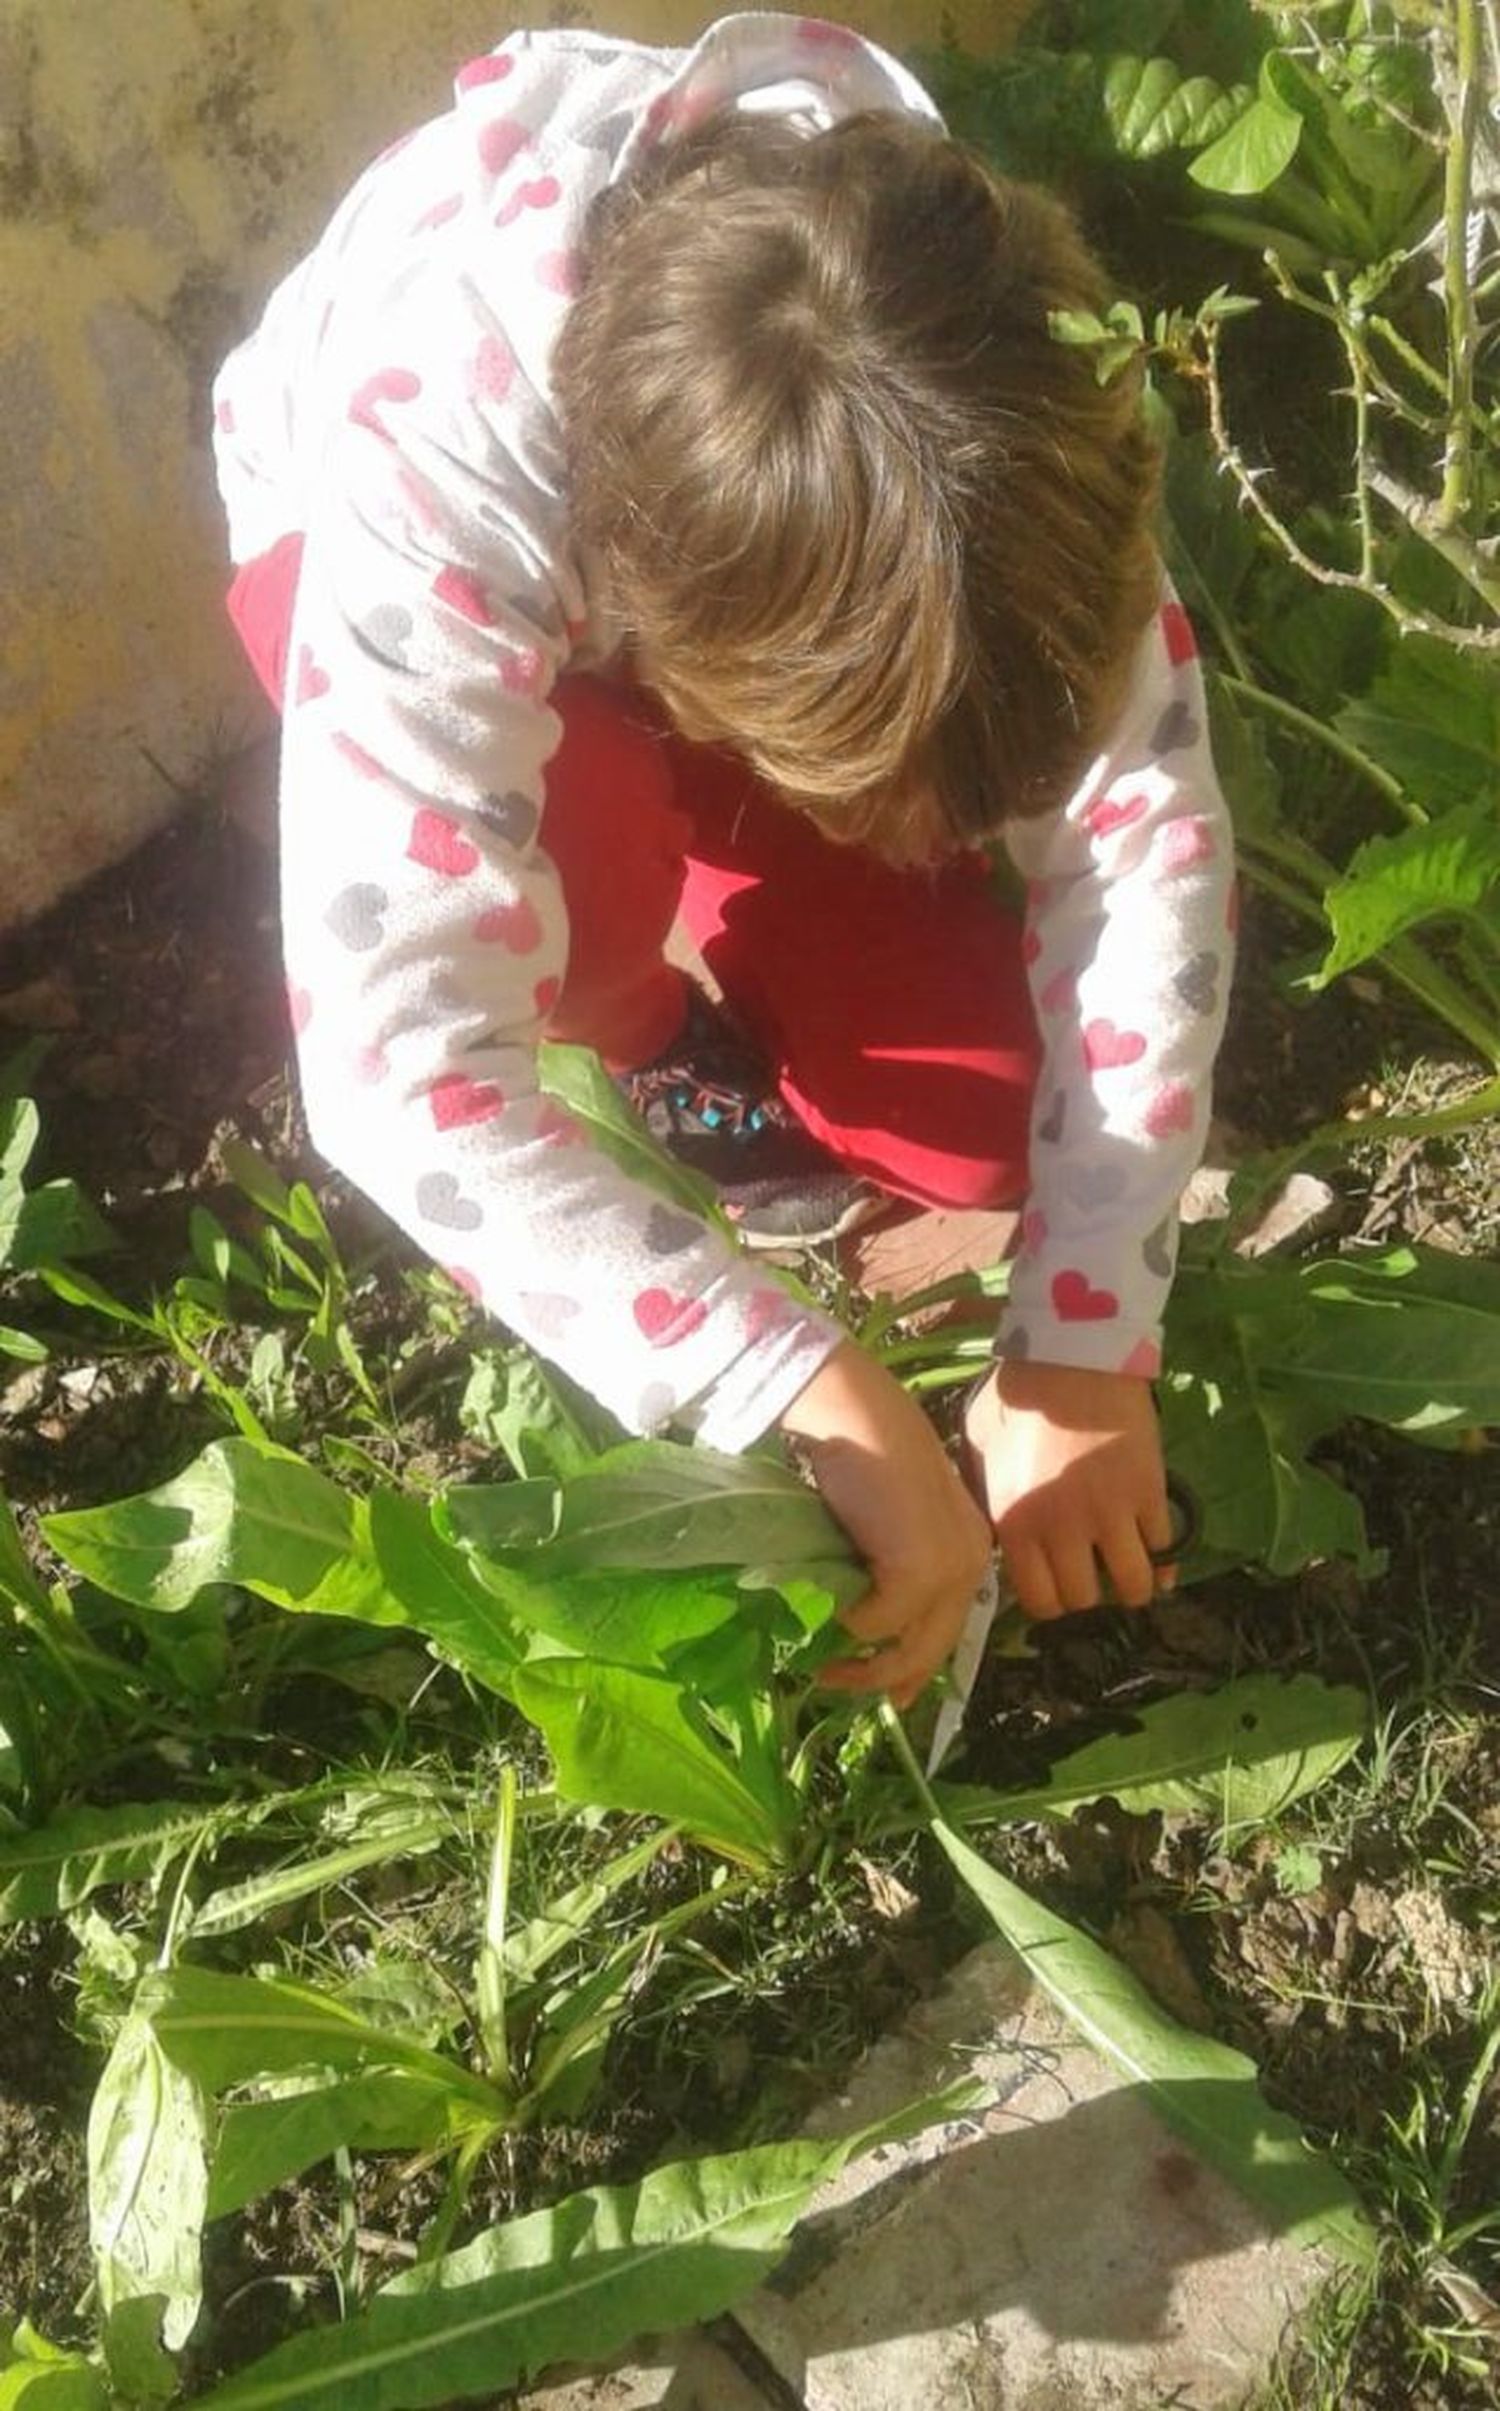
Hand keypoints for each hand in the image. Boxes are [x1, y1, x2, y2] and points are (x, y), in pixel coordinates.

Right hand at [779, 1340, 992, 1709]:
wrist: (853, 1417)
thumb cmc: (859, 1459)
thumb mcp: (884, 1525)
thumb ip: (888, 1568)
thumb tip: (864, 1627)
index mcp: (967, 1549)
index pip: (949, 1627)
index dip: (916, 1665)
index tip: (885, 1693)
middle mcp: (969, 1563)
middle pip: (934, 1648)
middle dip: (886, 1677)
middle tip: (836, 1681)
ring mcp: (949, 1569)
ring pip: (909, 1647)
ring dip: (865, 1665)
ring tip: (823, 1667)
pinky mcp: (919, 1572)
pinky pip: (876, 1623)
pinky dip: (849, 1622)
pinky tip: (826, 1607)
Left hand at [963, 1359, 1172, 1617]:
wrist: (1071, 1354)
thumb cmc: (1017, 1396)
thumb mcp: (979, 1446)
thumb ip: (983, 1493)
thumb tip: (988, 1527)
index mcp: (1015, 1522)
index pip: (1038, 1598)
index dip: (1050, 1599)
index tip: (1057, 1583)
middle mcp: (1061, 1529)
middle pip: (1083, 1599)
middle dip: (1088, 1592)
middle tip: (1092, 1571)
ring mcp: (1109, 1514)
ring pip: (1131, 1585)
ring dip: (1132, 1585)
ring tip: (1131, 1570)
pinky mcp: (1149, 1493)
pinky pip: (1164, 1548)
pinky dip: (1166, 1558)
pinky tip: (1159, 1553)